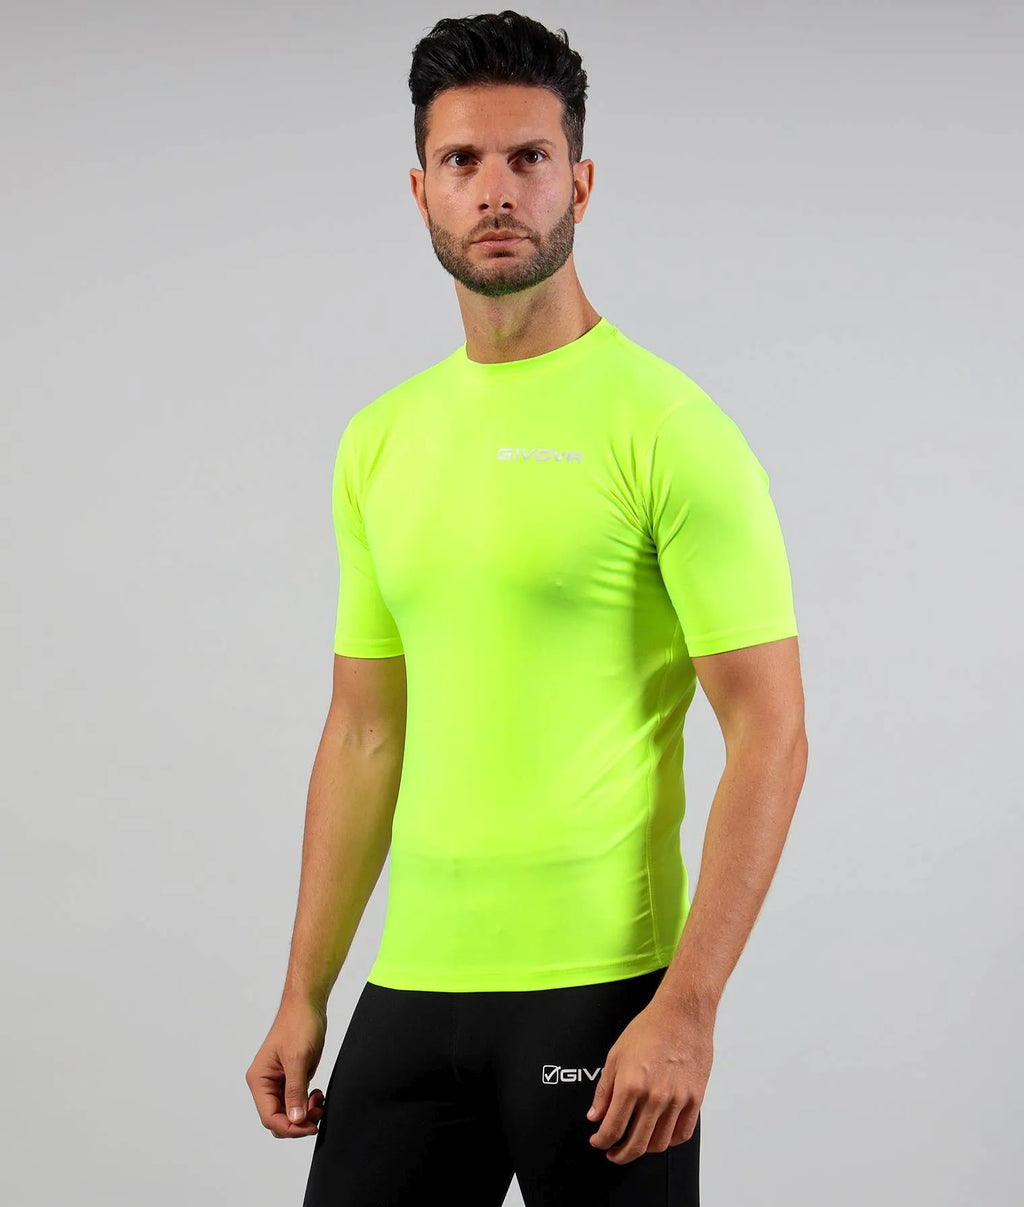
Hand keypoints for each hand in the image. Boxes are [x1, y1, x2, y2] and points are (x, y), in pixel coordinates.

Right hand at [245, 996, 327, 1137]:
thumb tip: (295, 1119)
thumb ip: (295, 1091)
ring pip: (288, 1112)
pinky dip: (307, 1104)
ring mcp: (278, 1081)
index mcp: (259, 1079)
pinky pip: (296, 1101)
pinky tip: (318, 1096)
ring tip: (320, 1103)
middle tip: (317, 1115)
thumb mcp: (298, 1059)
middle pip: (278, 1118)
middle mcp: (265, 1083)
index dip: (290, 1127)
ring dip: (304, 1114)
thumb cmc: (298, 1024)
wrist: (307, 1005)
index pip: (269, 1117)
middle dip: (298, 1122)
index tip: (309, 1127)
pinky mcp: (291, 1077)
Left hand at [586, 991, 713, 1163]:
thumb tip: (595, 1115)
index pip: (612, 1128)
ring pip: (659, 1144)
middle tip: (614, 1153)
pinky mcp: (694, 1099)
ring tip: (637, 1143)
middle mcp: (654, 1096)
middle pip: (636, 1144)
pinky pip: (682, 1134)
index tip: (599, 1142)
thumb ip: (604, 1090)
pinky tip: (660, 1135)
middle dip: (620, 1154)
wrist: (682, 1014)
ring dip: (644, 1150)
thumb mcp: (616, 1055)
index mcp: (631, 1084)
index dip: (602, 1141)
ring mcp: (677, 1100)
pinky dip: (669, 1141)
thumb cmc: (649, 1028)